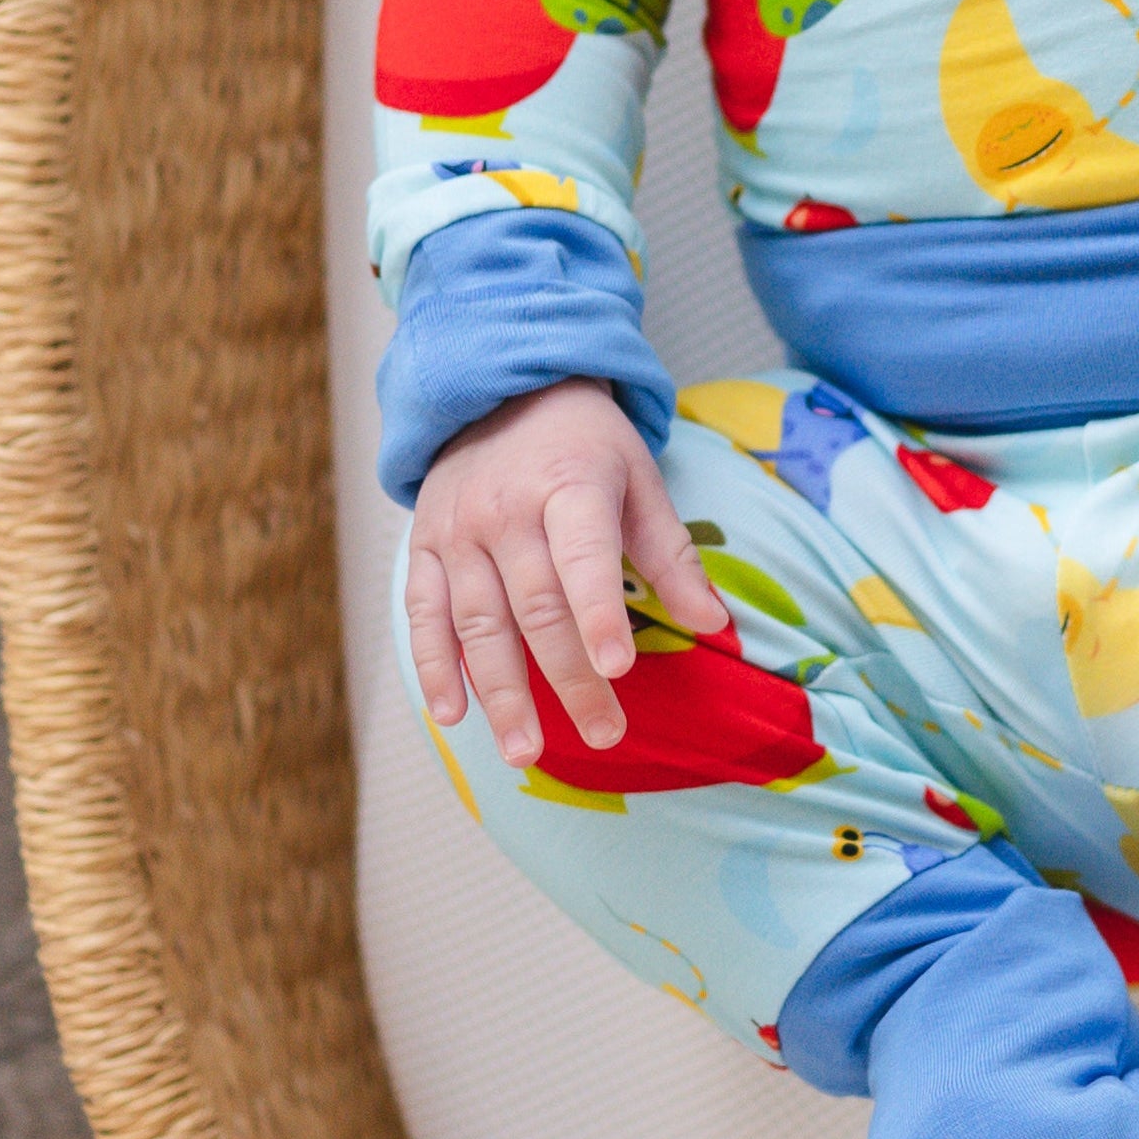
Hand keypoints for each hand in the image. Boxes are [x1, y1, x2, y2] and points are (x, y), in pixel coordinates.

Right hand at [406, 380, 725, 765]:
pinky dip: (434, 668)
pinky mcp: (423, 547)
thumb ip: (671, 554)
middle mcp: (505, 510)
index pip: (583, 556)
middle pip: (536, 606)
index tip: (618, 668)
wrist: (498, 387)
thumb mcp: (639, 478)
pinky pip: (423, 615)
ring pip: (477, 623)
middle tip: (603, 735)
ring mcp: (457, 531)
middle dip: (568, 678)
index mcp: (569, 484)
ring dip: (501, 693)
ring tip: (525, 752)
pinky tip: (452, 716)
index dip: (599, 613)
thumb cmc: (585, 444)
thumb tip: (715, 623)